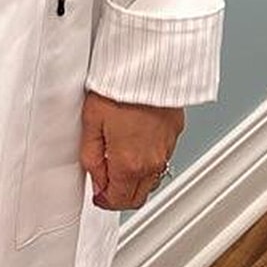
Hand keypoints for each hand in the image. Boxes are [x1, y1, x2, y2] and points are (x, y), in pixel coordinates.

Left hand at [80, 92, 183, 210]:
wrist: (148, 65)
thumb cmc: (119, 87)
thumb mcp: (91, 122)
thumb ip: (91, 157)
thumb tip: (95, 178)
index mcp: (129, 163)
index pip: (119, 201)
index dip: (104, 200)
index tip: (98, 194)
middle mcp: (152, 161)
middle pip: (138, 195)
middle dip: (121, 195)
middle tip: (107, 183)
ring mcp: (167, 148)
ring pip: (152, 178)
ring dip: (136, 178)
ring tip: (120, 160)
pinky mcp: (175, 132)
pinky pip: (163, 157)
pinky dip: (149, 159)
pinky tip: (137, 142)